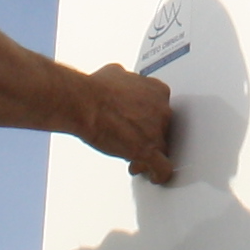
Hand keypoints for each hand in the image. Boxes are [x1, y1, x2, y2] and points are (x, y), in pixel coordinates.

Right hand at [75, 62, 175, 183]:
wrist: (86, 103)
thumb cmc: (97, 90)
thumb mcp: (115, 73)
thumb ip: (126, 79)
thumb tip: (120, 79)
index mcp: (157, 91)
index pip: (161, 109)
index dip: (149, 119)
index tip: (140, 124)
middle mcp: (163, 110)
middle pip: (163, 130)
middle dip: (147, 138)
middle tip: (132, 142)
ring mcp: (158, 131)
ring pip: (162, 149)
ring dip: (149, 155)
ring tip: (136, 161)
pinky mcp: (149, 150)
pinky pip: (163, 168)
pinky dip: (159, 174)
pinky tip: (154, 176)